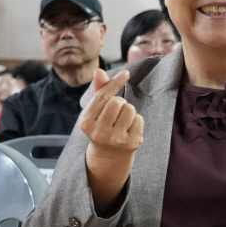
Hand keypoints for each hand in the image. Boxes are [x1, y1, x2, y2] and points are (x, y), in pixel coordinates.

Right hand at [79, 68, 139, 210]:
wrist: (109, 155)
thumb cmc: (102, 126)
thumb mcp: (96, 111)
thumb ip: (99, 91)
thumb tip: (99, 71)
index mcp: (86, 122)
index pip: (102, 96)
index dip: (115, 83)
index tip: (126, 73)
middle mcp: (99, 132)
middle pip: (117, 101)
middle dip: (120, 102)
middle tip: (116, 113)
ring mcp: (115, 139)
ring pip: (130, 109)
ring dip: (129, 111)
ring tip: (122, 121)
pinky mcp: (131, 143)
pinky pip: (139, 119)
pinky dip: (136, 120)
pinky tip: (129, 129)